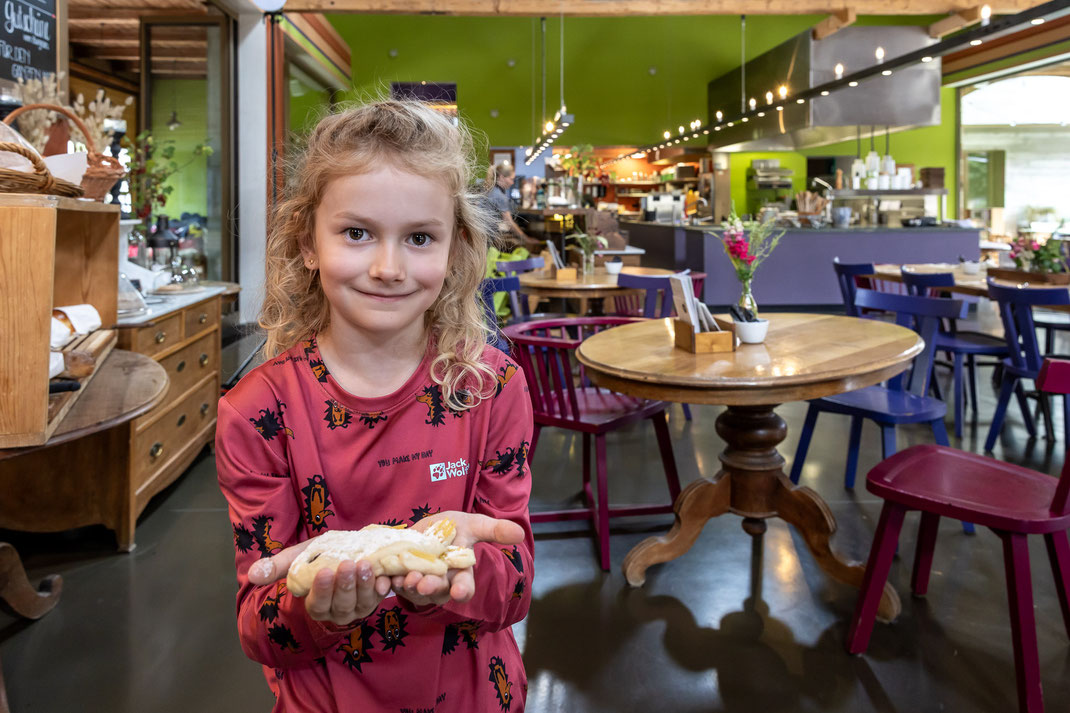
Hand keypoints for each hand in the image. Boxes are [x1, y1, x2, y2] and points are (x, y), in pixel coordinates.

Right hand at [248, 541, 391, 625]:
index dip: (321, 590)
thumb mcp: (298, 560)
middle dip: (346, 585)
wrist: (345, 555)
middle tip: (349, 565)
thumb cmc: (318, 560)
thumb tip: (252, 574)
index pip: (317, 603)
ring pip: (363, 603)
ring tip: (366, 565)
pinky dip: (382, 588)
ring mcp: (358, 608)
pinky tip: (385, 577)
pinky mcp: (374, 599)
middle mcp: (337, 611)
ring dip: (365, 585)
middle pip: (342, 604)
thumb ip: (277, 567)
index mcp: (316, 605)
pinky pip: (380, 597)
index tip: (324, 572)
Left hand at [391, 512, 524, 608]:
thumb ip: (494, 530)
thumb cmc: (452, 529)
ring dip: (409, 587)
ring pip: (414, 592)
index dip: (463, 591)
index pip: (465, 587)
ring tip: (404, 577)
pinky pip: (392, 585)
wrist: (425, 529)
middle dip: (431, 588)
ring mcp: (418, 584)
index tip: (460, 593)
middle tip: (424, 583)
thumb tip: (520, 533)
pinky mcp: (398, 580)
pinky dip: (388, 582)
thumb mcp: (473, 525)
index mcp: (460, 573)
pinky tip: (386, 576)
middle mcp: (440, 583)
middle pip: (437, 592)